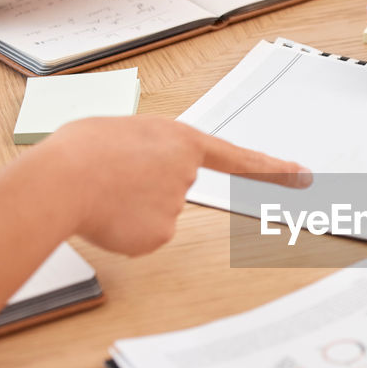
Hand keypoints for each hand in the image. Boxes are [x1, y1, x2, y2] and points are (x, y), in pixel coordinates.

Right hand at [39, 117, 310, 255]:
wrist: (63, 179)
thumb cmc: (81, 150)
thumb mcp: (119, 132)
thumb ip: (144, 150)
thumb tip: (138, 179)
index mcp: (180, 139)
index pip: (238, 158)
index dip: (273, 169)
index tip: (303, 176)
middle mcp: (187, 173)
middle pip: (174, 188)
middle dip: (144, 188)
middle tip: (111, 179)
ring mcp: (176, 206)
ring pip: (155, 214)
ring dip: (129, 208)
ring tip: (99, 192)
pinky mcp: (161, 235)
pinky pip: (143, 235)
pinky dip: (123, 230)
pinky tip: (105, 217)